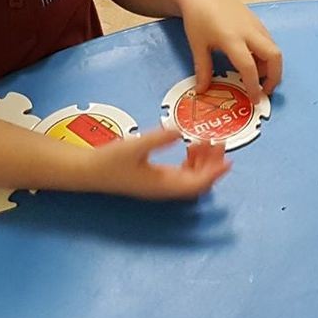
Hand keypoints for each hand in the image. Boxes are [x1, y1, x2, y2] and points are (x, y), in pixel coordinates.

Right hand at [80, 127, 230, 199]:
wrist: (88, 172)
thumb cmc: (110, 160)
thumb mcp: (135, 146)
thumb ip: (158, 138)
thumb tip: (179, 129)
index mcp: (163, 185)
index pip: (197, 183)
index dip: (214, 173)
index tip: (228, 159)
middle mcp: (165, 189)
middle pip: (198, 183)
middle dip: (212, 165)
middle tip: (220, 141)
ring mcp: (161, 185)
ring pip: (191, 178)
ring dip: (203, 162)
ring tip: (207, 141)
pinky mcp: (155, 179)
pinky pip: (182, 174)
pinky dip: (191, 162)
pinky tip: (190, 146)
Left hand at [177, 0, 281, 95]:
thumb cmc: (197, 17)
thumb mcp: (198, 45)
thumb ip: (203, 69)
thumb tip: (202, 91)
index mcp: (233, 39)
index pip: (249, 67)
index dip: (254, 86)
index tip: (255, 100)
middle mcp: (249, 32)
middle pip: (274, 56)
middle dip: (275, 77)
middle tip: (265, 91)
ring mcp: (255, 24)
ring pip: (274, 48)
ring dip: (271, 66)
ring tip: (257, 77)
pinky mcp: (256, 20)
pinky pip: (268, 40)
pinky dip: (267, 54)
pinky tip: (253, 60)